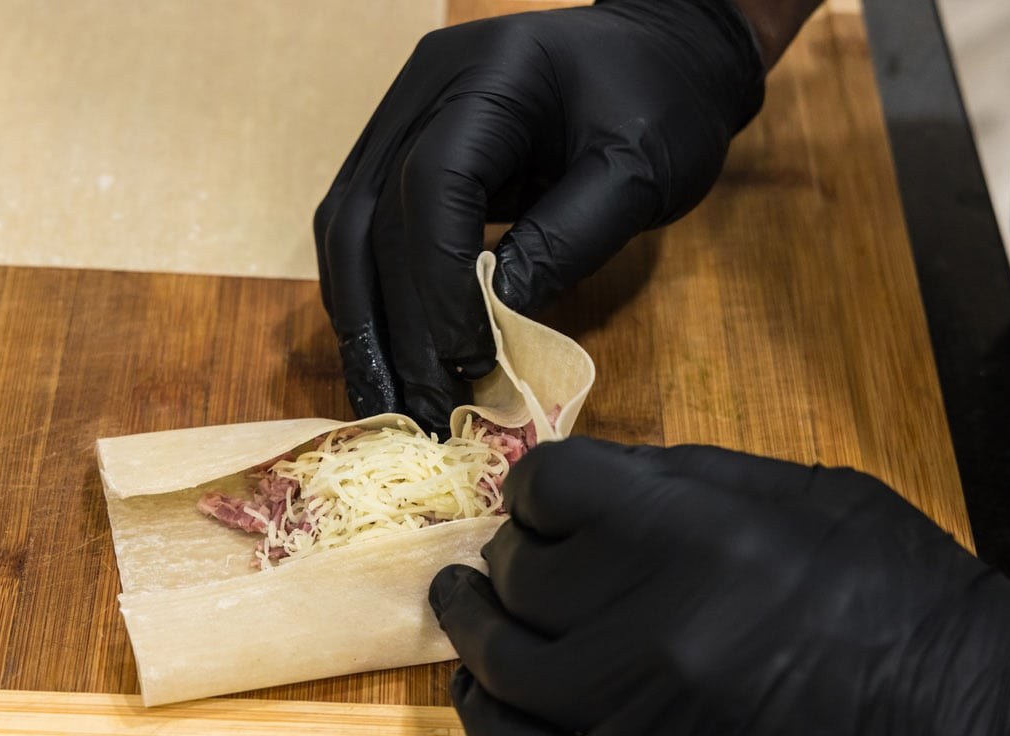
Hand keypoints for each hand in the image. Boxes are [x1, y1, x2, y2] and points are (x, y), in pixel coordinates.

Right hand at [314, 1, 764, 435]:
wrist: (659, 53)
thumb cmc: (663, 103)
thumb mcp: (638, 172)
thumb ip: (566, 240)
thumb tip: (494, 324)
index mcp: (490, 73)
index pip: (433, 183)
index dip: (439, 283)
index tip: (467, 361)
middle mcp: (424, 87)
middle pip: (370, 214)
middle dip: (392, 322)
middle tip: (418, 409)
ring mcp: (402, 116)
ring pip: (346, 227)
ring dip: (361, 321)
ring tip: (388, 400)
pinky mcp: (399, 151)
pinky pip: (360, 230)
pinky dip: (369, 298)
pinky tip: (385, 356)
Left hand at [429, 438, 1009, 735]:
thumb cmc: (909, 602)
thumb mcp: (809, 497)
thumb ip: (683, 480)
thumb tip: (589, 476)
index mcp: (697, 533)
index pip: (552, 486)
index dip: (540, 485)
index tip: (543, 496)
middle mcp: (651, 624)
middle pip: (520, 570)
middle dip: (512, 549)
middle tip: (515, 550)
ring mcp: (637, 717)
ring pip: (503, 660)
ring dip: (472, 623)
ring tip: (462, 602)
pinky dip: (484, 718)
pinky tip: (480, 686)